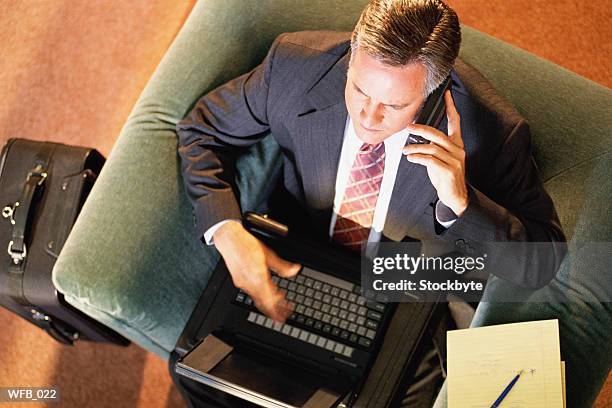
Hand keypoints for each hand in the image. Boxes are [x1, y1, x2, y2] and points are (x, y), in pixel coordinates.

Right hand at [213, 220, 300, 321]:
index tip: (286, 314)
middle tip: (283, 316)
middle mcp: (249, 283)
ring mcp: (243, 284)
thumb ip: (282, 266)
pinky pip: (251, 294)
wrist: (229, 240)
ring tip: (278, 307)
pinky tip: (266, 295)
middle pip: (263, 304)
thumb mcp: (269, 254)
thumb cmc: (247, 245)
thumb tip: (295, 270)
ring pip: (257, 300)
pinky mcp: (239, 282)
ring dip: (268, 305)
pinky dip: (260, 298)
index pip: (270, 299)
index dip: (278, 309)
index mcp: (258, 276)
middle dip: (274, 312)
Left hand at [403, 91, 467, 216]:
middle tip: (408, 128)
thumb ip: (433, 147)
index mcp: (456, 144)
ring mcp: (454, 160)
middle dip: (421, 129)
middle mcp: (457, 150)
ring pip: (431, 148)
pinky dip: (418, 158)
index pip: (455, 122)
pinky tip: (411, 158)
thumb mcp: (440, 158)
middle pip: (437, 134)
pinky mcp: (449, 171)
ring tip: (405, 151)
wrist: (455, 196)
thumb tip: (417, 139)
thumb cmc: (445, 176)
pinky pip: (430, 160)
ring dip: (415, 148)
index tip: (446, 95)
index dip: (451, 107)